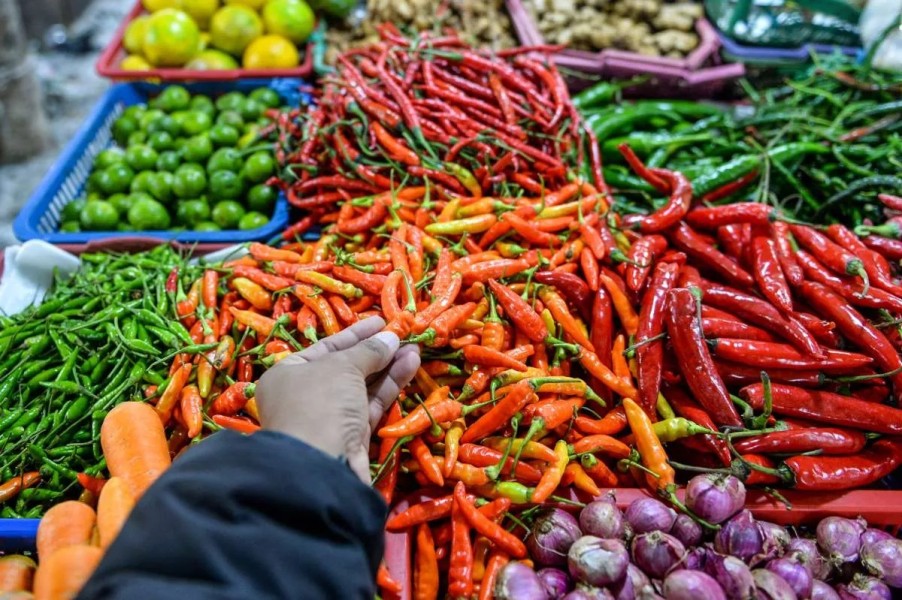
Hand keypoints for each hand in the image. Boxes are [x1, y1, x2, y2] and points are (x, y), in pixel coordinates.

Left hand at [255, 317, 419, 482]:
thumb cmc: (320, 403)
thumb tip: (390, 337)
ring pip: (363, 386)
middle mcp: (305, 396)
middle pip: (347, 367)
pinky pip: (372, 405)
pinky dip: (390, 386)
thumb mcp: (342, 367)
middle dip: (377, 351)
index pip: (326, 347)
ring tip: (415, 348)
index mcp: (289, 374)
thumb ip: (368, 350)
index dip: (355, 334)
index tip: (381, 321)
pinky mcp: (350, 437)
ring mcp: (329, 418)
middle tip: (404, 334)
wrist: (320, 466)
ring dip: (389, 367)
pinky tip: (410, 366)